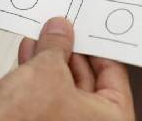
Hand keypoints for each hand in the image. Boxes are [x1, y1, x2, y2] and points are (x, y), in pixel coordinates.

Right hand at [0, 18, 134, 120]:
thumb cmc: (27, 120)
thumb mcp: (48, 69)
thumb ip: (58, 45)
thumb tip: (60, 30)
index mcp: (112, 119)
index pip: (113, 74)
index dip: (97, 47)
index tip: (87, 31)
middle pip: (87, 81)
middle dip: (70, 53)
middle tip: (62, 31)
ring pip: (64, 89)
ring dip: (51, 61)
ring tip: (40, 38)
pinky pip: (48, 99)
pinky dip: (39, 78)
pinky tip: (29, 56)